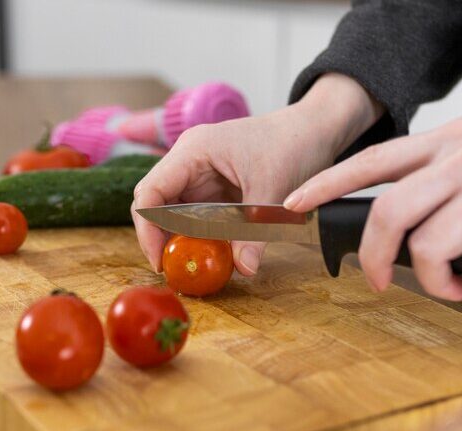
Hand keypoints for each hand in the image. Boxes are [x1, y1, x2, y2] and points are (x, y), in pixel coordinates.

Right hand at [133, 73, 382, 274]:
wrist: (313, 129)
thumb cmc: (292, 144)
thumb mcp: (273, 191)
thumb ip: (254, 232)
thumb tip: (245, 269)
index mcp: (193, 151)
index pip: (150, 192)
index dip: (148, 229)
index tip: (161, 261)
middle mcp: (188, 160)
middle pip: (155, 203)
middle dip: (160, 238)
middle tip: (174, 269)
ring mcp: (198, 173)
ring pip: (172, 212)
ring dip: (180, 238)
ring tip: (193, 264)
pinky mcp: (211, 186)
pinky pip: (194, 215)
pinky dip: (198, 235)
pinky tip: (211, 252)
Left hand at [284, 98, 461, 302]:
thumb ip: (456, 173)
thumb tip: (423, 224)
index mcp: (455, 142)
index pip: (373, 160)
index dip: (326, 185)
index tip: (293, 206)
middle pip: (386, 214)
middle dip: (373, 257)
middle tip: (380, 282)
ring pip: (428, 251)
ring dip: (443, 282)